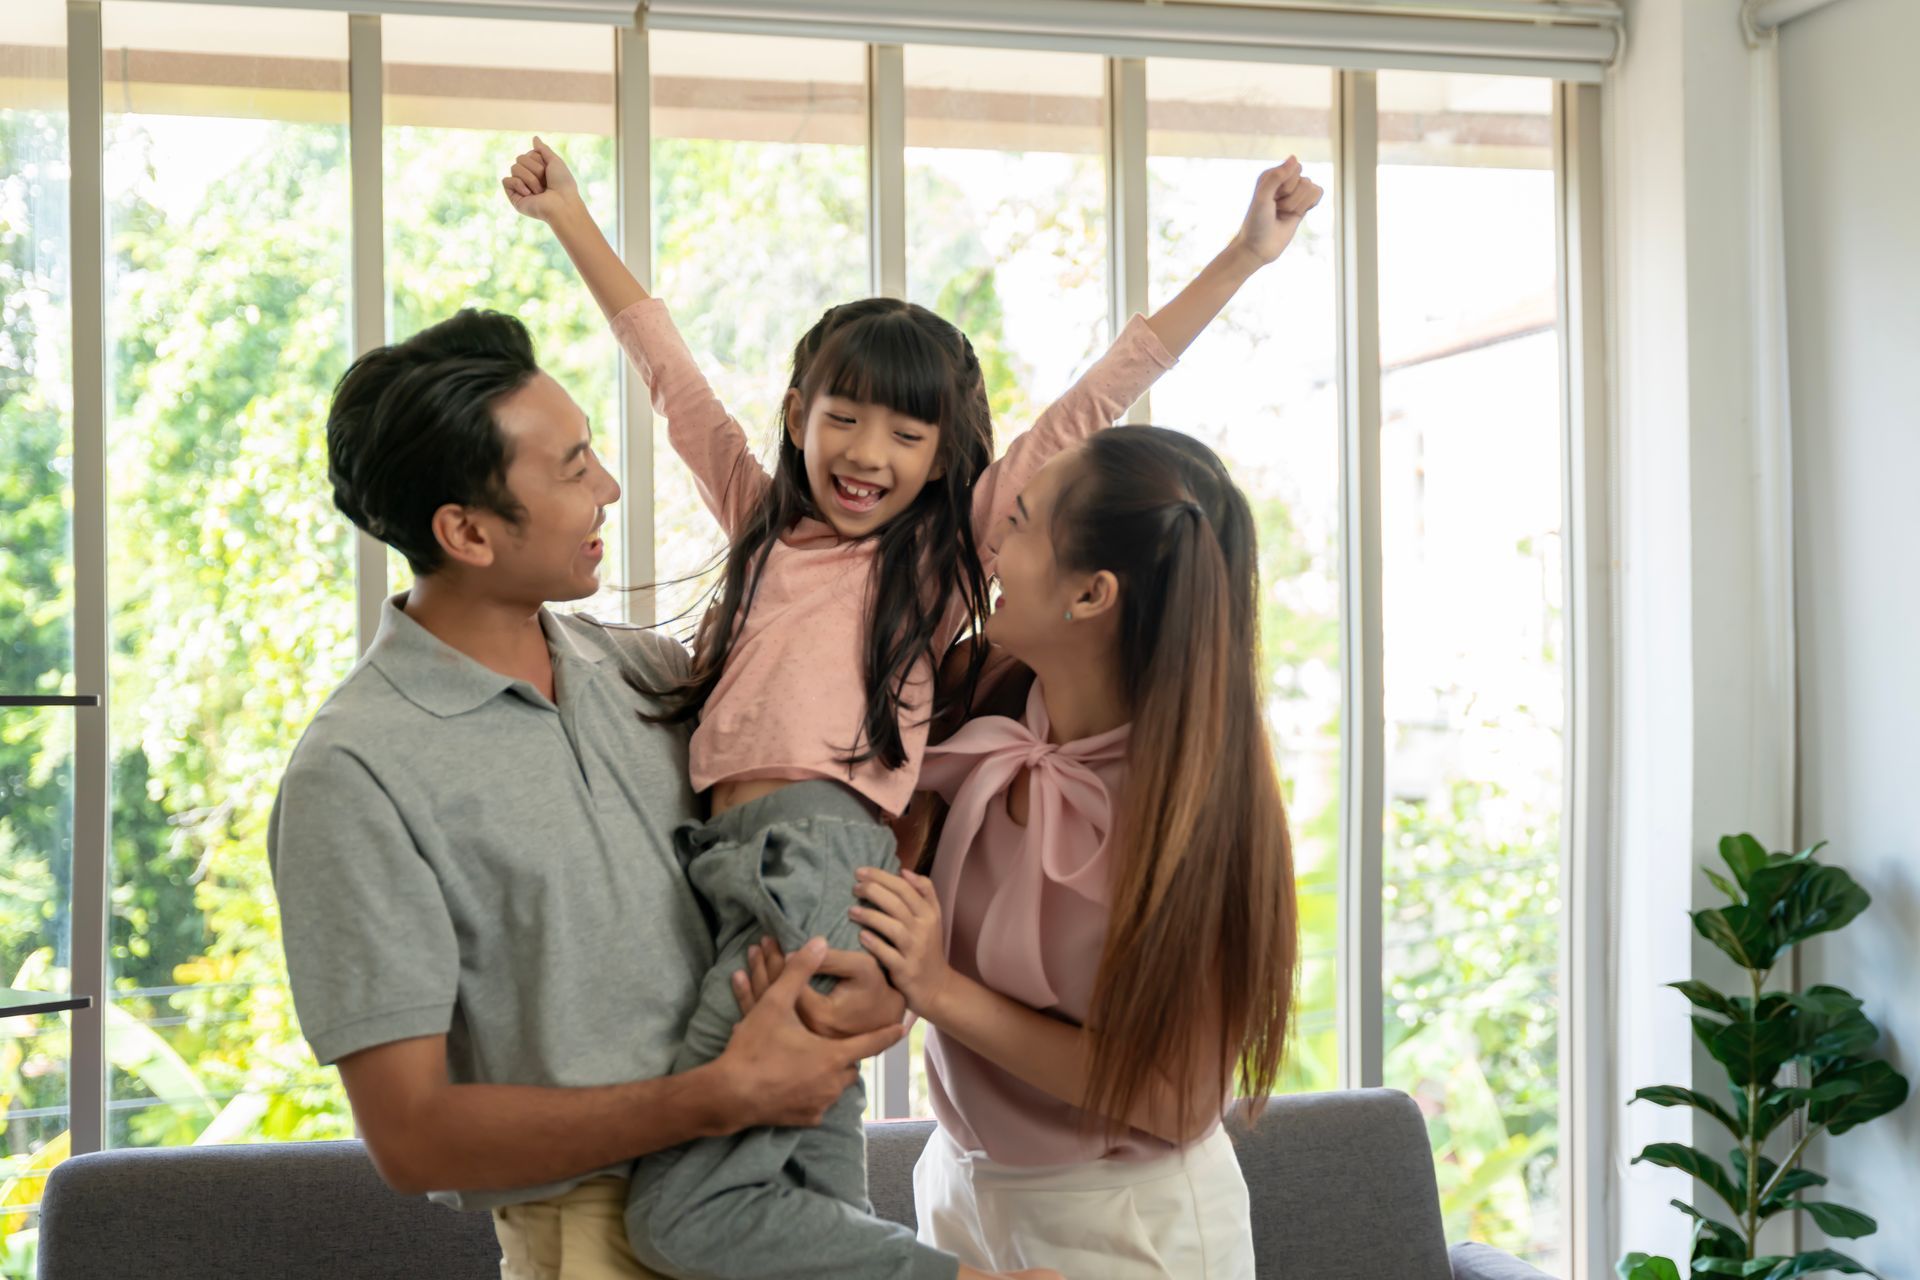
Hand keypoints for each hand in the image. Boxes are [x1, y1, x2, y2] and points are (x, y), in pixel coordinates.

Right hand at [501, 136, 582, 223]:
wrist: (562, 203)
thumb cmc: (563, 184)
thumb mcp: (555, 161)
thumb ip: (544, 150)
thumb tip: (535, 138)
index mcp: (537, 169)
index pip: (528, 153)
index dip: (538, 160)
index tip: (549, 171)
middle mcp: (528, 178)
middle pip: (519, 159)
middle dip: (534, 168)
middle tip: (545, 181)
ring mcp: (521, 187)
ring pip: (514, 168)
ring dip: (530, 178)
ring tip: (540, 191)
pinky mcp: (514, 197)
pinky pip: (506, 181)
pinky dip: (519, 185)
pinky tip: (529, 194)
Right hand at [712, 937, 903, 1128]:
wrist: (728, 1095)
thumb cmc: (754, 1048)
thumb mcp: (774, 1004)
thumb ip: (799, 972)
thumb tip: (818, 942)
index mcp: (833, 1056)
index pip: (871, 1043)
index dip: (887, 1034)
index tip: (903, 1028)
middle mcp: (833, 1083)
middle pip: (849, 1063)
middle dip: (842, 1052)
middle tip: (829, 1042)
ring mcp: (820, 1105)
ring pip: (835, 1084)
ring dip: (828, 1072)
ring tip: (810, 1059)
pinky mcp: (807, 1119)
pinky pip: (819, 1102)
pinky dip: (813, 1092)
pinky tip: (796, 1081)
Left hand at [851, 867, 952, 1017]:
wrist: (937, 987)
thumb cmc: (927, 949)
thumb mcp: (933, 919)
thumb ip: (924, 893)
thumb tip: (904, 871)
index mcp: (929, 914)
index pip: (906, 888)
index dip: (882, 876)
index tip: (860, 871)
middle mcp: (924, 929)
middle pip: (898, 903)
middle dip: (873, 890)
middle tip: (854, 887)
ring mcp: (915, 950)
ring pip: (893, 927)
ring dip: (870, 916)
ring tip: (851, 910)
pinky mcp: (906, 970)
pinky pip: (887, 954)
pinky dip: (874, 944)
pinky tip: (860, 936)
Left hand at [1230, 156, 1323, 265]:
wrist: (1258, 247)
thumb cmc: (1256, 222)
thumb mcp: (1262, 197)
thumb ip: (1276, 177)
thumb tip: (1294, 158)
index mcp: (1271, 175)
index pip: (1295, 168)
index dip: (1287, 185)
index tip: (1272, 199)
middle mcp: (1283, 181)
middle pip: (1305, 180)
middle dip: (1292, 198)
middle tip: (1276, 209)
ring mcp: (1294, 193)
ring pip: (1312, 188)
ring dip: (1298, 205)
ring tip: (1283, 213)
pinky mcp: (1303, 204)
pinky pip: (1318, 193)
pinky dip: (1309, 205)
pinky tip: (1297, 213)